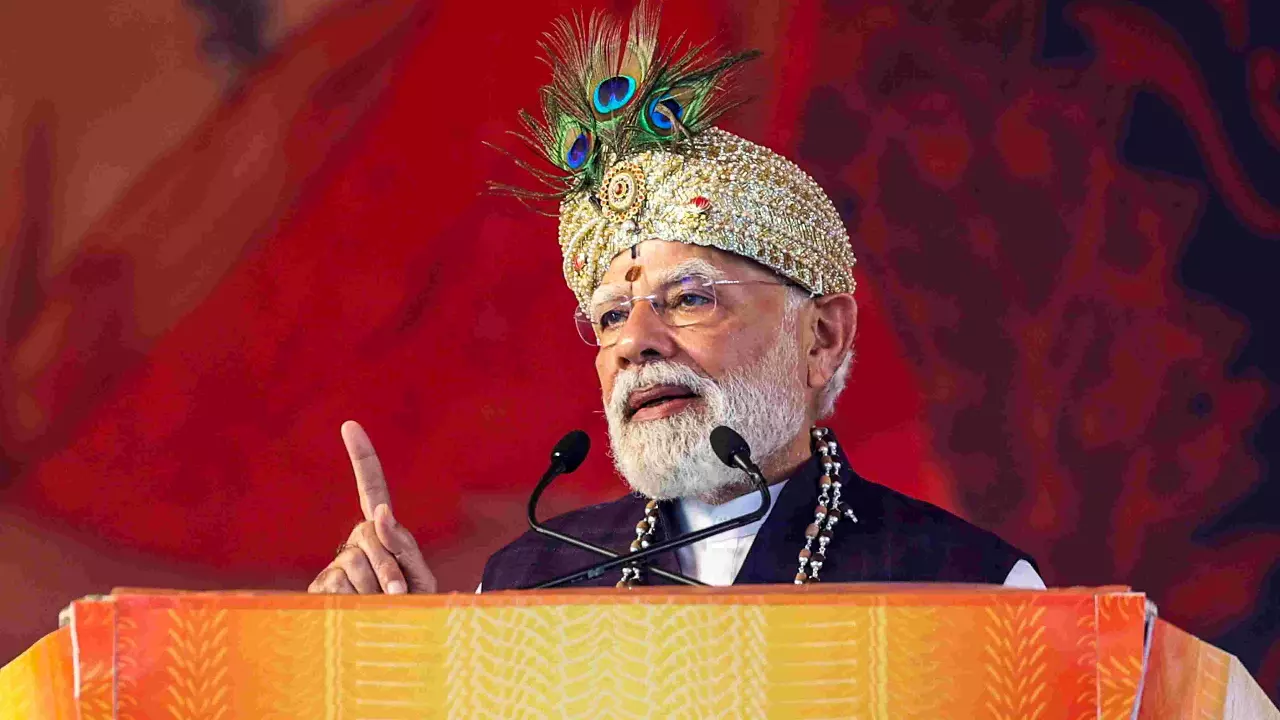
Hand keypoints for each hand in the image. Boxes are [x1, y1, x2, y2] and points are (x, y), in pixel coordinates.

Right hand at [308, 421, 436, 594]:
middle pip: (371, 536)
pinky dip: (356, 603)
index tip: (350, 425)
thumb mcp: (420, 576)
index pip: (371, 488)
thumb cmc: (414, 606)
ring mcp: (337, 562)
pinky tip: (360, 611)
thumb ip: (403, 544)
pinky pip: (338, 586)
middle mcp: (356, 540)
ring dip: (376, 591)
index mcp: (381, 530)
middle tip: (400, 593)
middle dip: (391, 568)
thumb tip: (380, 511)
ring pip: (355, 565)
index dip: (362, 457)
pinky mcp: (320, 587)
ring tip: (382, 605)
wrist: (394, 640)